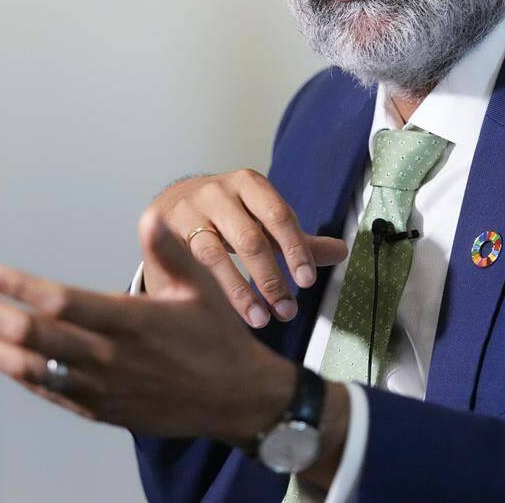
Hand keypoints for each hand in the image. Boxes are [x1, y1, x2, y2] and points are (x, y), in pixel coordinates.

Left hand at [0, 212, 297, 447]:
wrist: (237, 401)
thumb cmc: (219, 336)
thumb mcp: (202, 288)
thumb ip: (170, 251)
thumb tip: (149, 215)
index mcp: (130, 322)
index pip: (60, 302)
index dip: (18, 286)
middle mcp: (108, 358)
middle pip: (30, 335)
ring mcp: (100, 388)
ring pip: (28, 367)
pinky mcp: (99, 409)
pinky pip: (45, 390)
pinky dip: (13, 370)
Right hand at [140, 170, 347, 328]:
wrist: (173, 204)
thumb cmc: (228, 217)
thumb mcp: (263, 222)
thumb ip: (297, 241)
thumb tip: (342, 251)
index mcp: (250, 184)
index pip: (279, 217)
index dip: (295, 250)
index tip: (306, 282)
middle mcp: (218, 192)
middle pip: (248, 238)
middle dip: (270, 279)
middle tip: (286, 312)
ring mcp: (188, 210)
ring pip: (214, 254)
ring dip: (238, 291)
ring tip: (259, 320)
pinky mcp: (162, 229)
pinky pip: (182, 261)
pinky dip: (197, 283)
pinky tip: (208, 307)